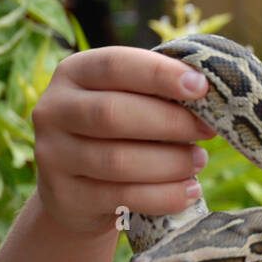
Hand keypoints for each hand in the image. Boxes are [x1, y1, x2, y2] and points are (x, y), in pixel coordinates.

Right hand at [32, 46, 216, 236]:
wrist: (81, 191)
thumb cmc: (122, 132)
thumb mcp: (131, 101)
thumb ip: (158, 91)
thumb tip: (208, 91)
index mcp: (74, 73)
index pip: (114, 65)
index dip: (159, 74)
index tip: (201, 87)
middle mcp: (53, 110)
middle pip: (113, 114)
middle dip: (171, 123)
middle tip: (208, 130)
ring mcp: (52, 155)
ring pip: (117, 160)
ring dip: (171, 162)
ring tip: (199, 161)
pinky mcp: (64, 197)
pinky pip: (121, 197)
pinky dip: (164, 195)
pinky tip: (190, 191)